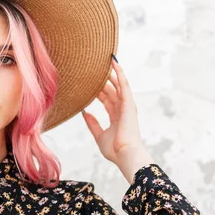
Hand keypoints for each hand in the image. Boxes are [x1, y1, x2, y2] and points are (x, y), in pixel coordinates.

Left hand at [82, 57, 152, 177]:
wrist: (125, 154)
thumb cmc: (114, 149)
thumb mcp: (99, 135)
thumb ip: (92, 124)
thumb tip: (84, 113)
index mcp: (116, 117)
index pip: (106, 100)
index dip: (99, 91)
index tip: (89, 83)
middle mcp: (122, 109)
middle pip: (111, 90)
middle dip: (103, 80)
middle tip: (93, 68)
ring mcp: (127, 105)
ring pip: (118, 85)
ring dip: (112, 73)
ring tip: (105, 59)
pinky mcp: (129, 103)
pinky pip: (124, 84)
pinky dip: (119, 73)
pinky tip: (114, 63)